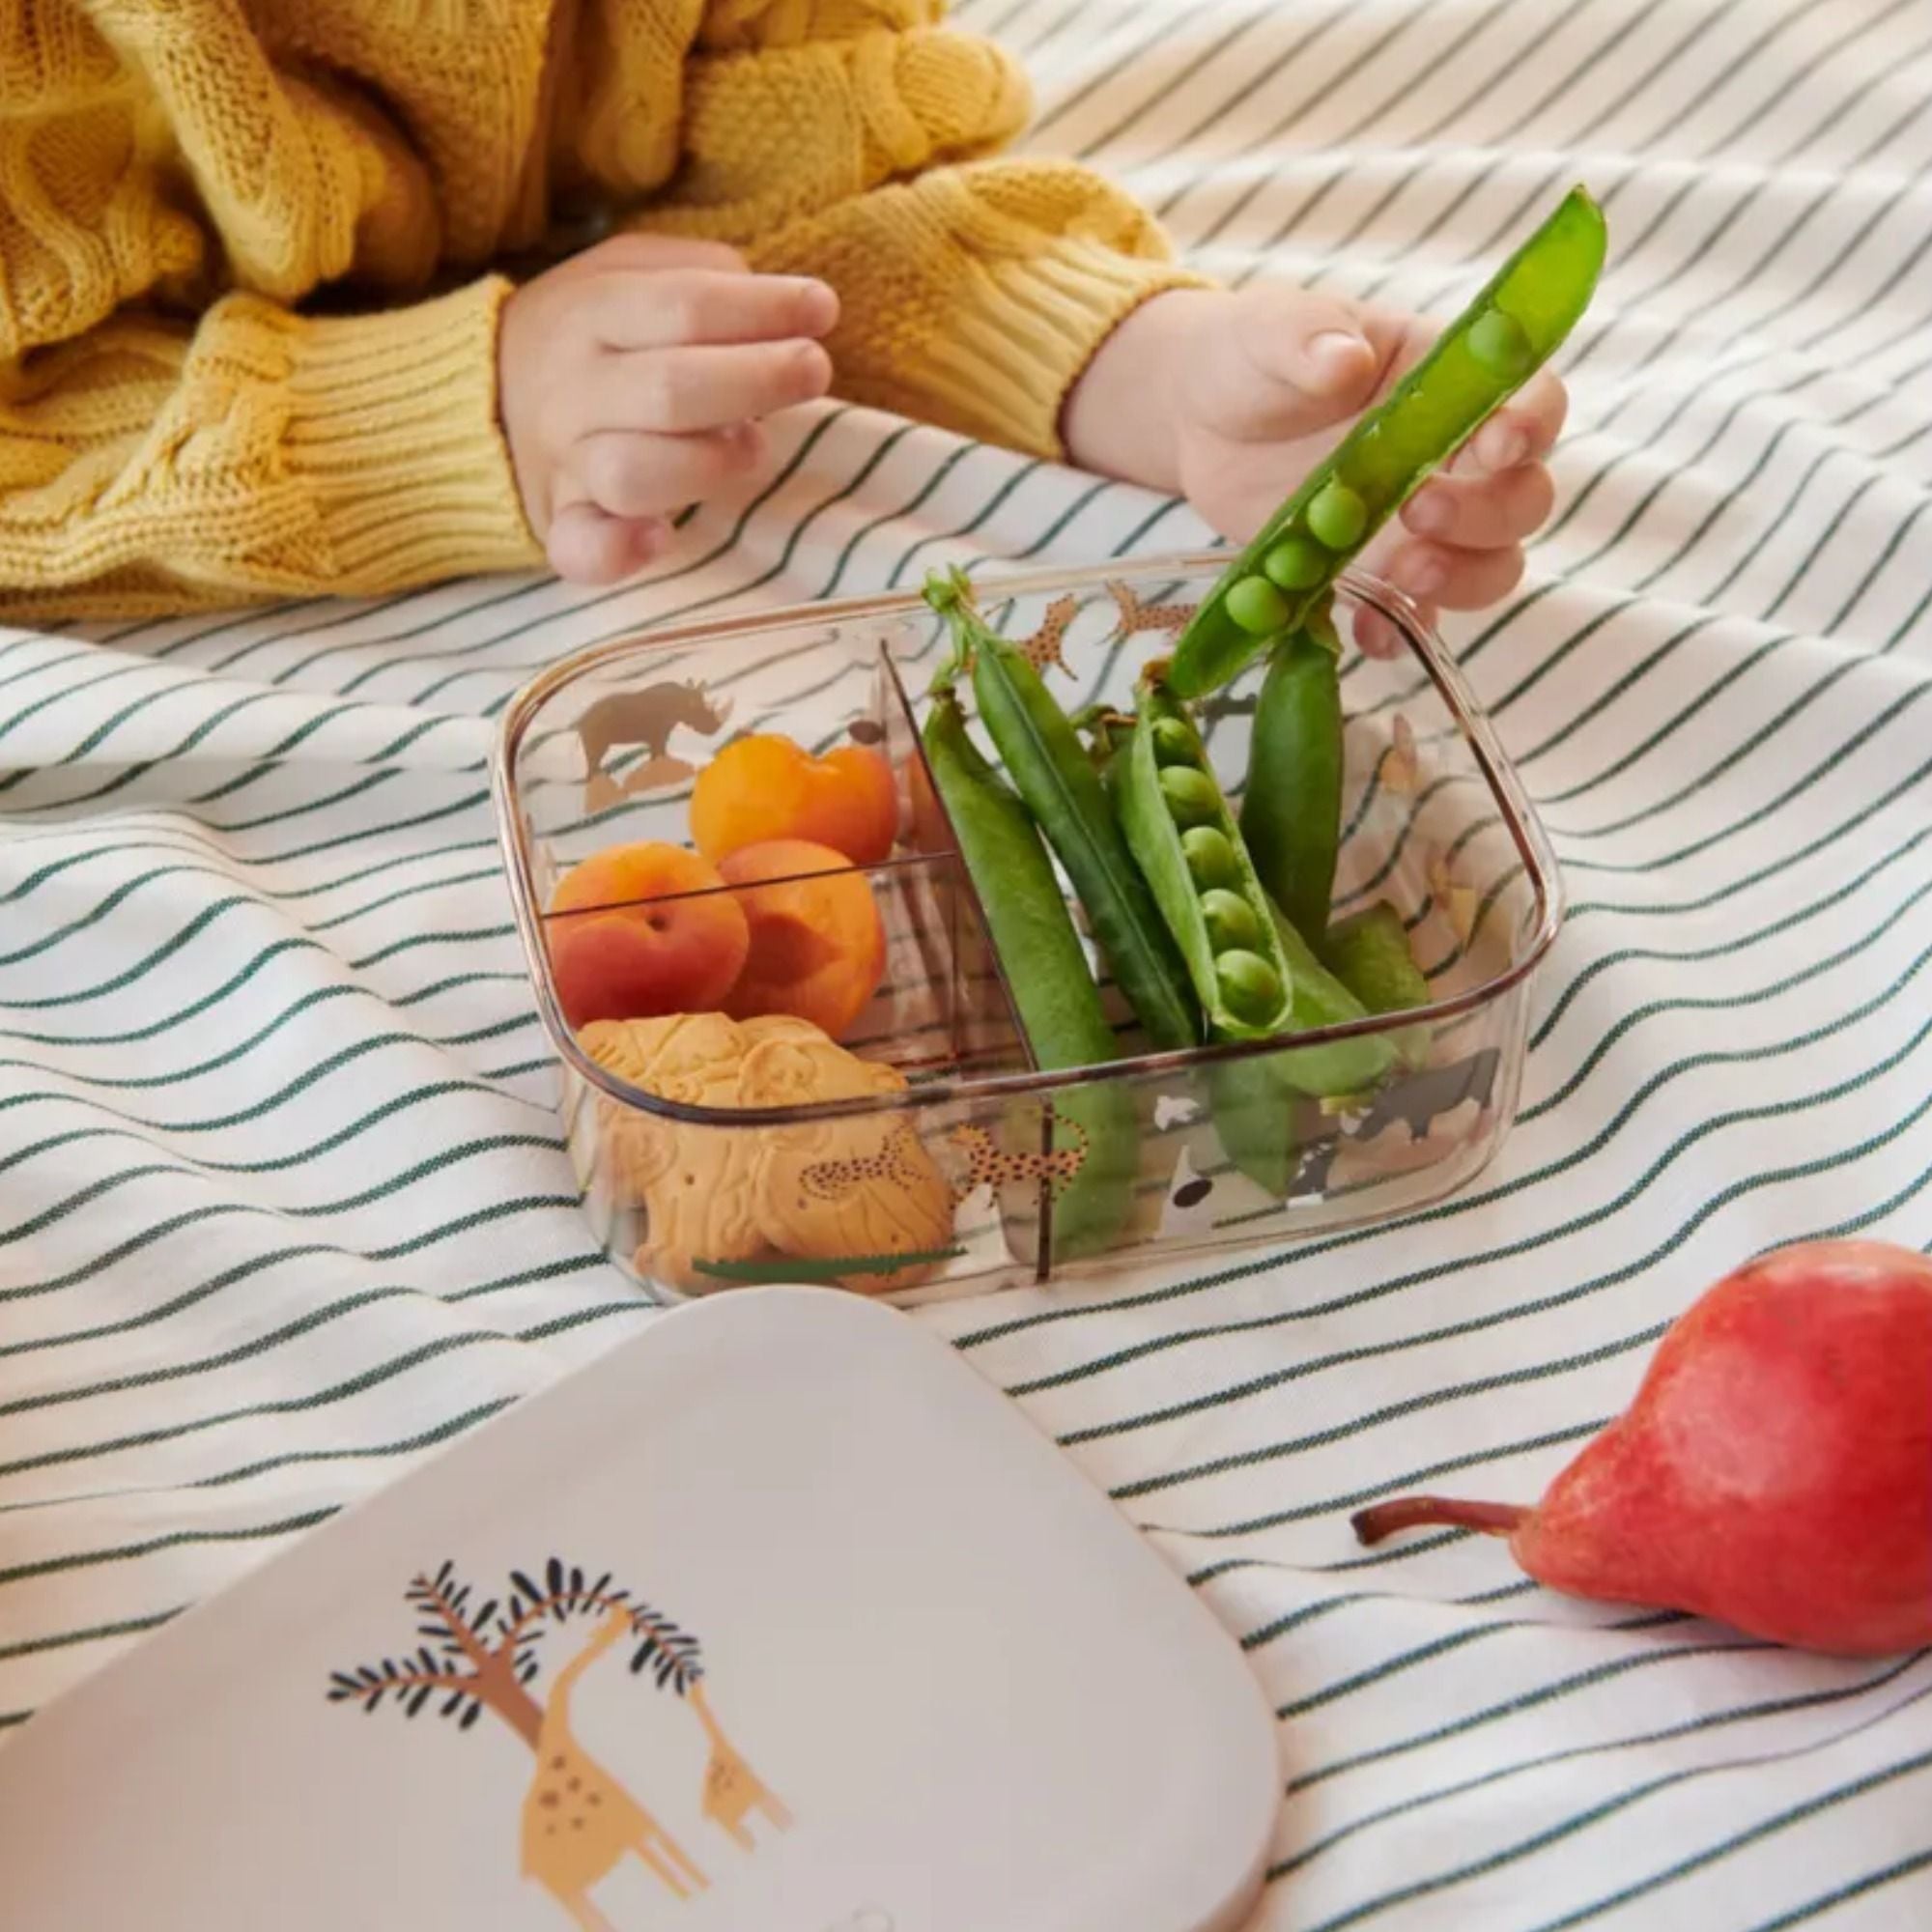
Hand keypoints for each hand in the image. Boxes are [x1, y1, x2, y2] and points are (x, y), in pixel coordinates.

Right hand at [498, 234, 838, 584]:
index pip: (685, 307)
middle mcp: (574, 388)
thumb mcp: (631, 273)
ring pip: (634, 473)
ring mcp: (566, 461)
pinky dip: (621, 550)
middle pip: (670, 390)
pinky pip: (583, 548)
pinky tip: (662, 538)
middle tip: (814, 369)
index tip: (821, 308)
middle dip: (756, 379)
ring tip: (755, 444)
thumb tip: (769, 301)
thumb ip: (699, 275)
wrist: (486, 396)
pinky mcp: (562, 523)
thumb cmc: (598, 335)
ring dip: (708, 464)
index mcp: (592, 312)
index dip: (762, 309)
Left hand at [1062, 286, 1566, 652]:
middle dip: (1487, 515)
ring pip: (1488, 566)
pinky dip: (1399, 630)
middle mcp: (1453, 457)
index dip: (1531, 425)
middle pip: (1522, 500)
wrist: (1199, 420)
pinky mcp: (1375, 570)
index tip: (1498, 444)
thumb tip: (1342, 357)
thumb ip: (1310, 338)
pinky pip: (1412, 614)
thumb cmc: (1253, 356)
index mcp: (1449, 382)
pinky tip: (1369, 633)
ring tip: (1405, 572)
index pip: (1531, 401)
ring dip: (1462, 579)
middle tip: (1419, 512)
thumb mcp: (1274, 332)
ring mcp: (1418, 523)